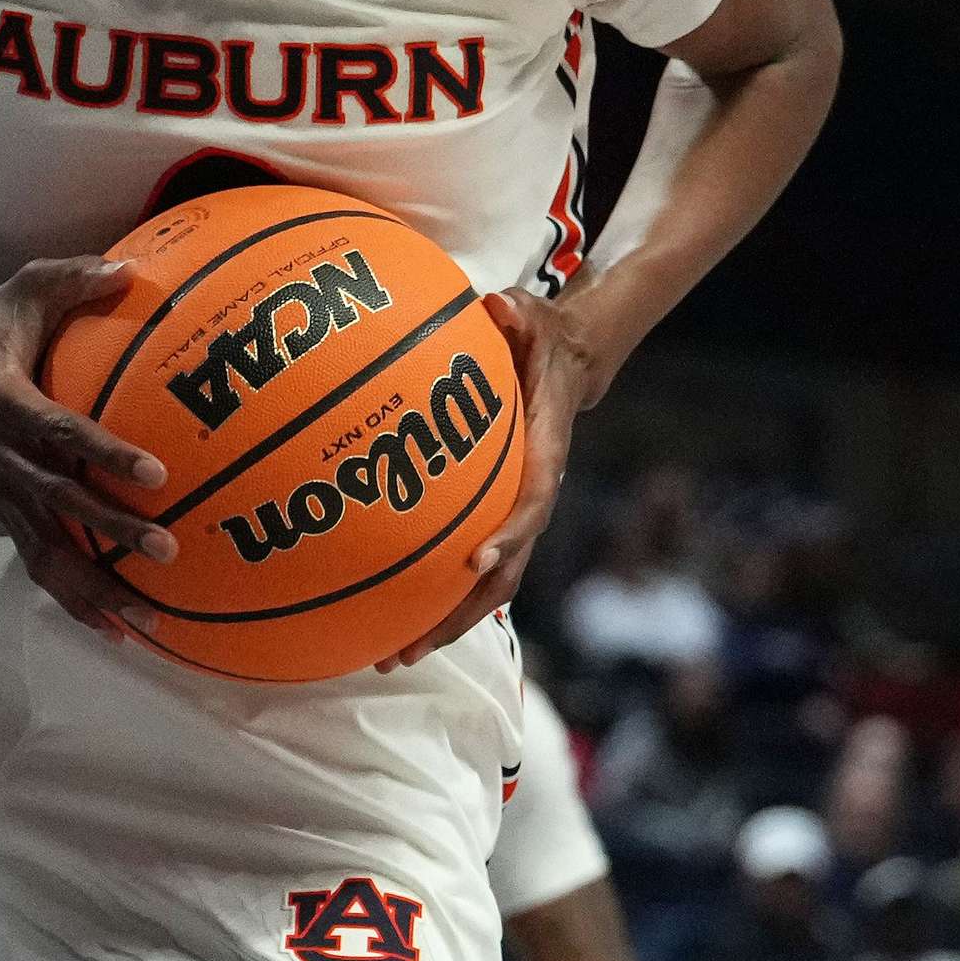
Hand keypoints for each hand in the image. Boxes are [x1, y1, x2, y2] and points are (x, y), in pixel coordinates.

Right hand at [0, 257, 174, 637]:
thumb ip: (75, 277)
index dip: (103, 453)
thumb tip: (131, 269)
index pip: (57, 430)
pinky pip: (37, 562)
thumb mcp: (26, 285)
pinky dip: (73, 599)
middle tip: (167, 549)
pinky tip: (116, 630)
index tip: (156, 475)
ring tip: (146, 619)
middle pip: (54, 501)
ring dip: (92, 586)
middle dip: (109, 529)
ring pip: (43, 549)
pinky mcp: (3, 512)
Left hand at [383, 289, 594, 669]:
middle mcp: (532, 497)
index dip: (507, 536)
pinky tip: (388, 622)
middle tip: (409, 646)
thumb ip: (517, 312)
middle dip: (460, 614)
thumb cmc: (542, 335)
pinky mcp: (494, 520)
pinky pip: (465, 570)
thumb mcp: (533, 312)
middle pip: (504, 573)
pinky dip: (434, 599)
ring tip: (391, 656)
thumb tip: (497, 304)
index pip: (531, 503)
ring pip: (486, 588)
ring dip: (443, 625)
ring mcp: (514, 517)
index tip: (474, 562)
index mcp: (544, 454)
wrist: (571, 360)